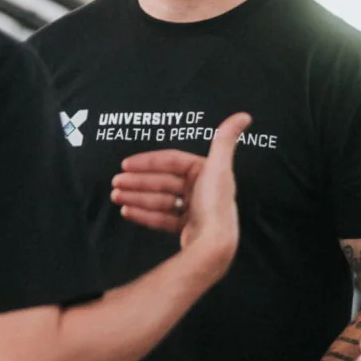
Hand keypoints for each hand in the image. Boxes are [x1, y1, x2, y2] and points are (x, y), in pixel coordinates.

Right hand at [114, 114, 250, 275]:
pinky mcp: (187, 229)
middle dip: (137, 181)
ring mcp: (194, 210)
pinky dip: (144, 214)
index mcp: (207, 172)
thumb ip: (225, 139)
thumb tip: (244, 115)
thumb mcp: (218, 167)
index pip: (171, 161)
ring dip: (136, 197)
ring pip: (159, 199)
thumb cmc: (215, 205)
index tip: (126, 164)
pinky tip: (127, 211)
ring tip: (117, 197)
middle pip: (162, 181)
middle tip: (116, 183)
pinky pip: (161, 218)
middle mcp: (201, 190)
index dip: (148, 162)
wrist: (214, 245)